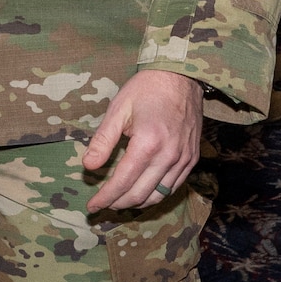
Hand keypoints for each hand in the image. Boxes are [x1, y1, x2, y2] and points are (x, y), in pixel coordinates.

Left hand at [81, 70, 203, 211]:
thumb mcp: (118, 110)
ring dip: (137, 202)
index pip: (123, 181)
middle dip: (118, 203)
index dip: (105, 197)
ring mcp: (183, 158)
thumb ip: (102, 141)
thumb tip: (88, 166)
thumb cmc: (146, 89)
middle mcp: (169, 155)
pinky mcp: (192, 158)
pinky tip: (143, 192)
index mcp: (148, 143)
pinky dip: (156, 194)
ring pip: (159, 195)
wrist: (181, 76)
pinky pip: (173, 186)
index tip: (92, 205)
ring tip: (120, 201)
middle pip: (140, 193)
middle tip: (103, 203)